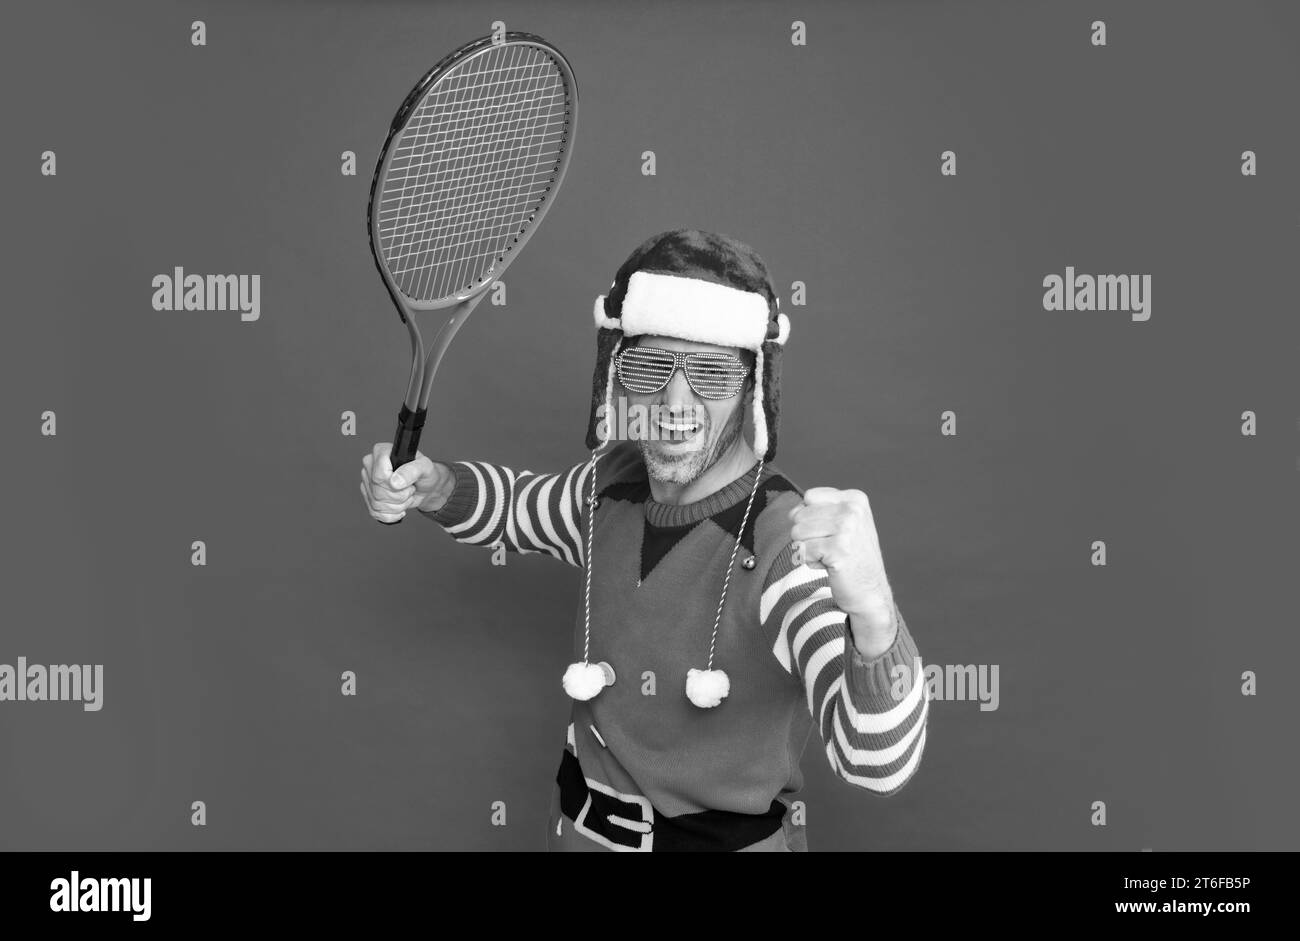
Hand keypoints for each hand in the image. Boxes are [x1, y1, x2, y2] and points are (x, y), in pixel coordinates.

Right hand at [360, 442, 452, 522]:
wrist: (425, 488)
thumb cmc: (424, 473)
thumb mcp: (425, 467)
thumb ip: (412, 470)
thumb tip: (395, 481)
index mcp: (381, 452)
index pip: (379, 475)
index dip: (394, 484)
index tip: (407, 484)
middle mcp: (371, 465)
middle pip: (377, 491)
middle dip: (399, 497)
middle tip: (410, 490)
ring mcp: (368, 482)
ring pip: (376, 503)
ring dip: (397, 506)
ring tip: (406, 497)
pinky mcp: (369, 497)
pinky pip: (375, 512)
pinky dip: (391, 515)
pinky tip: (399, 508)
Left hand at [788, 487, 895, 656]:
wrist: (869, 591)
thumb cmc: (852, 558)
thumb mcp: (842, 524)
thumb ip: (817, 511)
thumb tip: (792, 512)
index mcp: (855, 499)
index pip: (810, 496)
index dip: (811, 516)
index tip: (831, 532)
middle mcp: (852, 510)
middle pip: (800, 514)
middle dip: (808, 535)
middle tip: (830, 548)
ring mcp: (846, 529)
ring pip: (797, 532)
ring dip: (808, 549)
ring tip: (829, 556)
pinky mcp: (837, 549)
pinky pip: (803, 550)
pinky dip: (811, 562)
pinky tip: (830, 565)